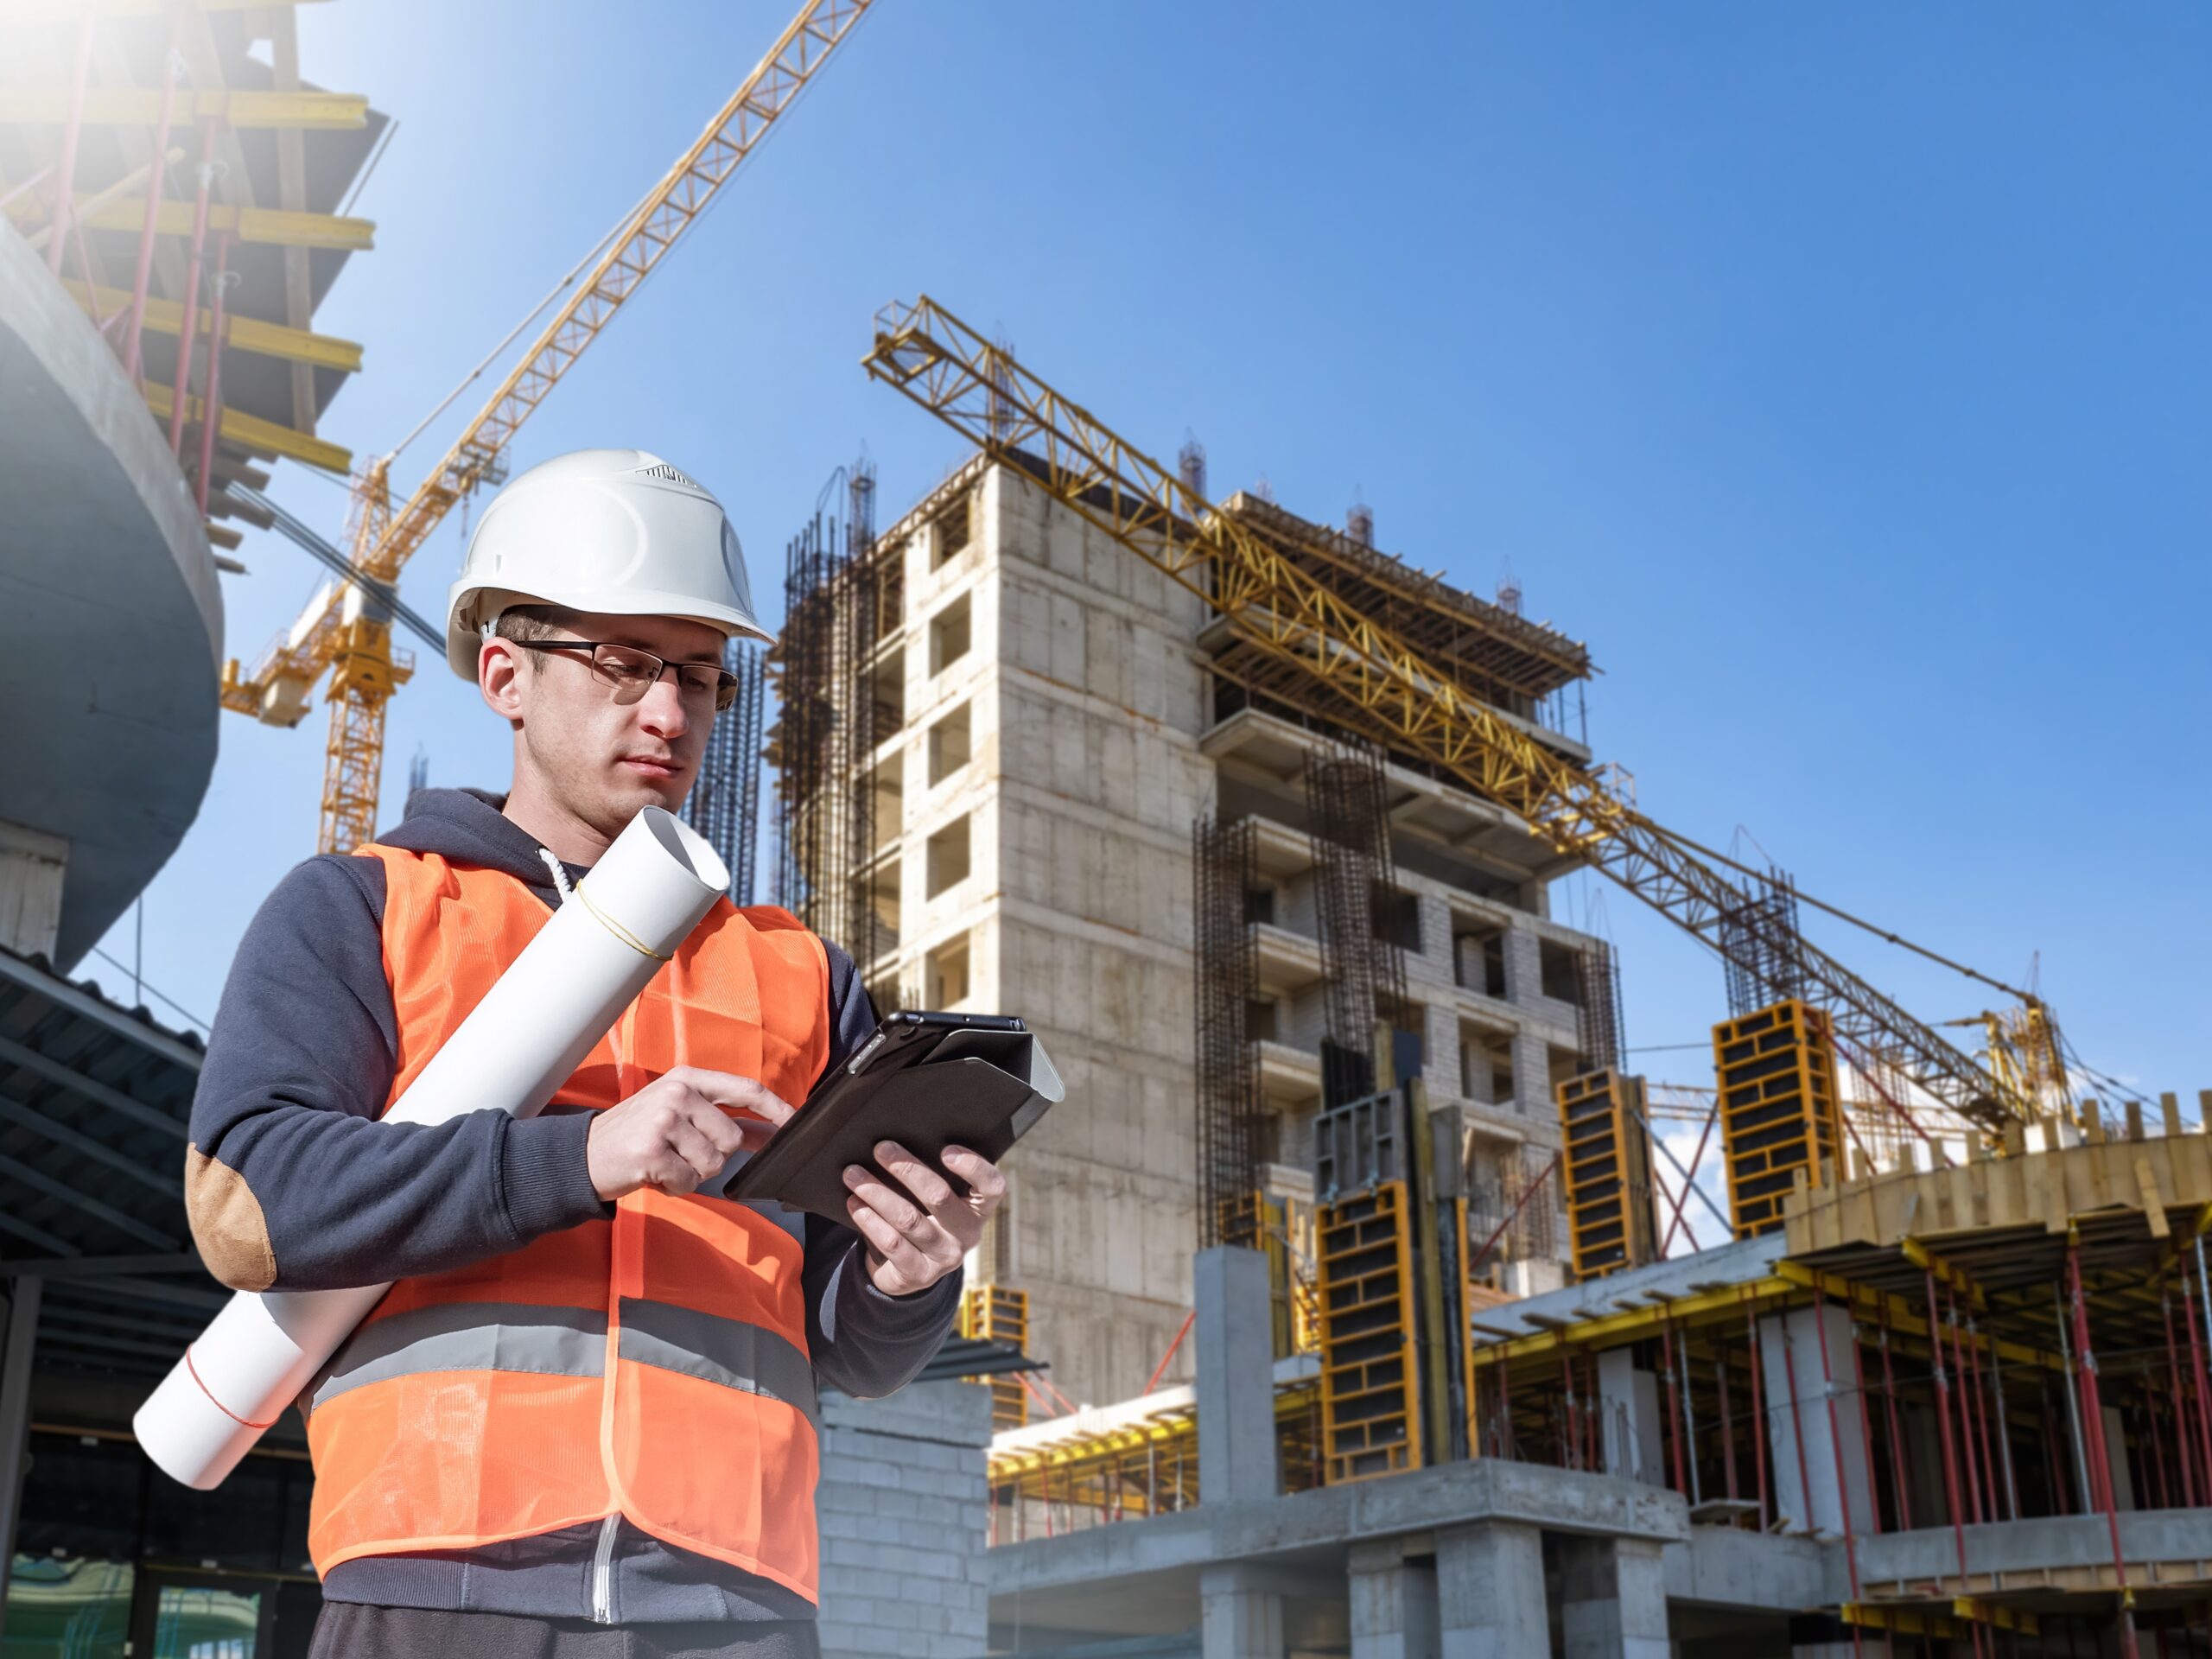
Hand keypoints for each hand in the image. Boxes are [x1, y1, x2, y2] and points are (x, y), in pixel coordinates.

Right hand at [586, 1067, 792, 1200]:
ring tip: (664, 1163)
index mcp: (689, 1078)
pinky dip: (674, 1188)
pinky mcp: (651, 1151)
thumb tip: (775, 1132)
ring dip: (692, 1174)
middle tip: (680, 1154)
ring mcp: (663, 1120)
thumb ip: (725, 1119)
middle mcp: (678, 1092)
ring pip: (712, 1164)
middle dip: (713, 1157)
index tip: (795, 1124)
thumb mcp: (680, 1113)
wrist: (582, 1155)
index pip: (746, 1088)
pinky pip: (688, 1183)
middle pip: (732, 1139)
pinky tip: (653, 1175)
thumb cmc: (638, 1135)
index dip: (775, 1108)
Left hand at [842, 1140, 1003, 1297]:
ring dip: (877, 1193)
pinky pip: (892, 1244)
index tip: (945, 1150)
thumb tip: (898, 1143)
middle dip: (906, 1169)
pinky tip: (855, 1204)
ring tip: (854, 1175)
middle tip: (881, 1148)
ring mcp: (944, 1257)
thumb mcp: (939, 1200)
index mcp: (979, 1209)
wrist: (909, 1269)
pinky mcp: (919, 1274)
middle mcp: (967, 1234)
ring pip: (908, 1219)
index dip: (973, 1167)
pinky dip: (869, 1220)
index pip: (992, 1187)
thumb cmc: (925, 1217)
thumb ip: (933, 1176)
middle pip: (939, 1197)